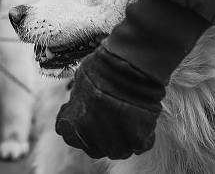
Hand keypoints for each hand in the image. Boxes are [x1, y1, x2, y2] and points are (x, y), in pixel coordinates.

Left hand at [55, 45, 163, 159]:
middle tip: (113, 117)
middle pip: (96, 148)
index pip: (70, 137)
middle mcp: (90, 135)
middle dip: (102, 136)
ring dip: (123, 139)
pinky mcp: (137, 138)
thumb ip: (79, 102)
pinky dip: (144, 135)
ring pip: (118, 151)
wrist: (126, 63)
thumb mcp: (79, 82)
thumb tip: (84, 104)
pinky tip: (143, 119)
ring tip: (130, 118)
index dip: (80, 127)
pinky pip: (141, 145)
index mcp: (72, 122)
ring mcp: (114, 140)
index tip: (88, 116)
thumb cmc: (103, 65)